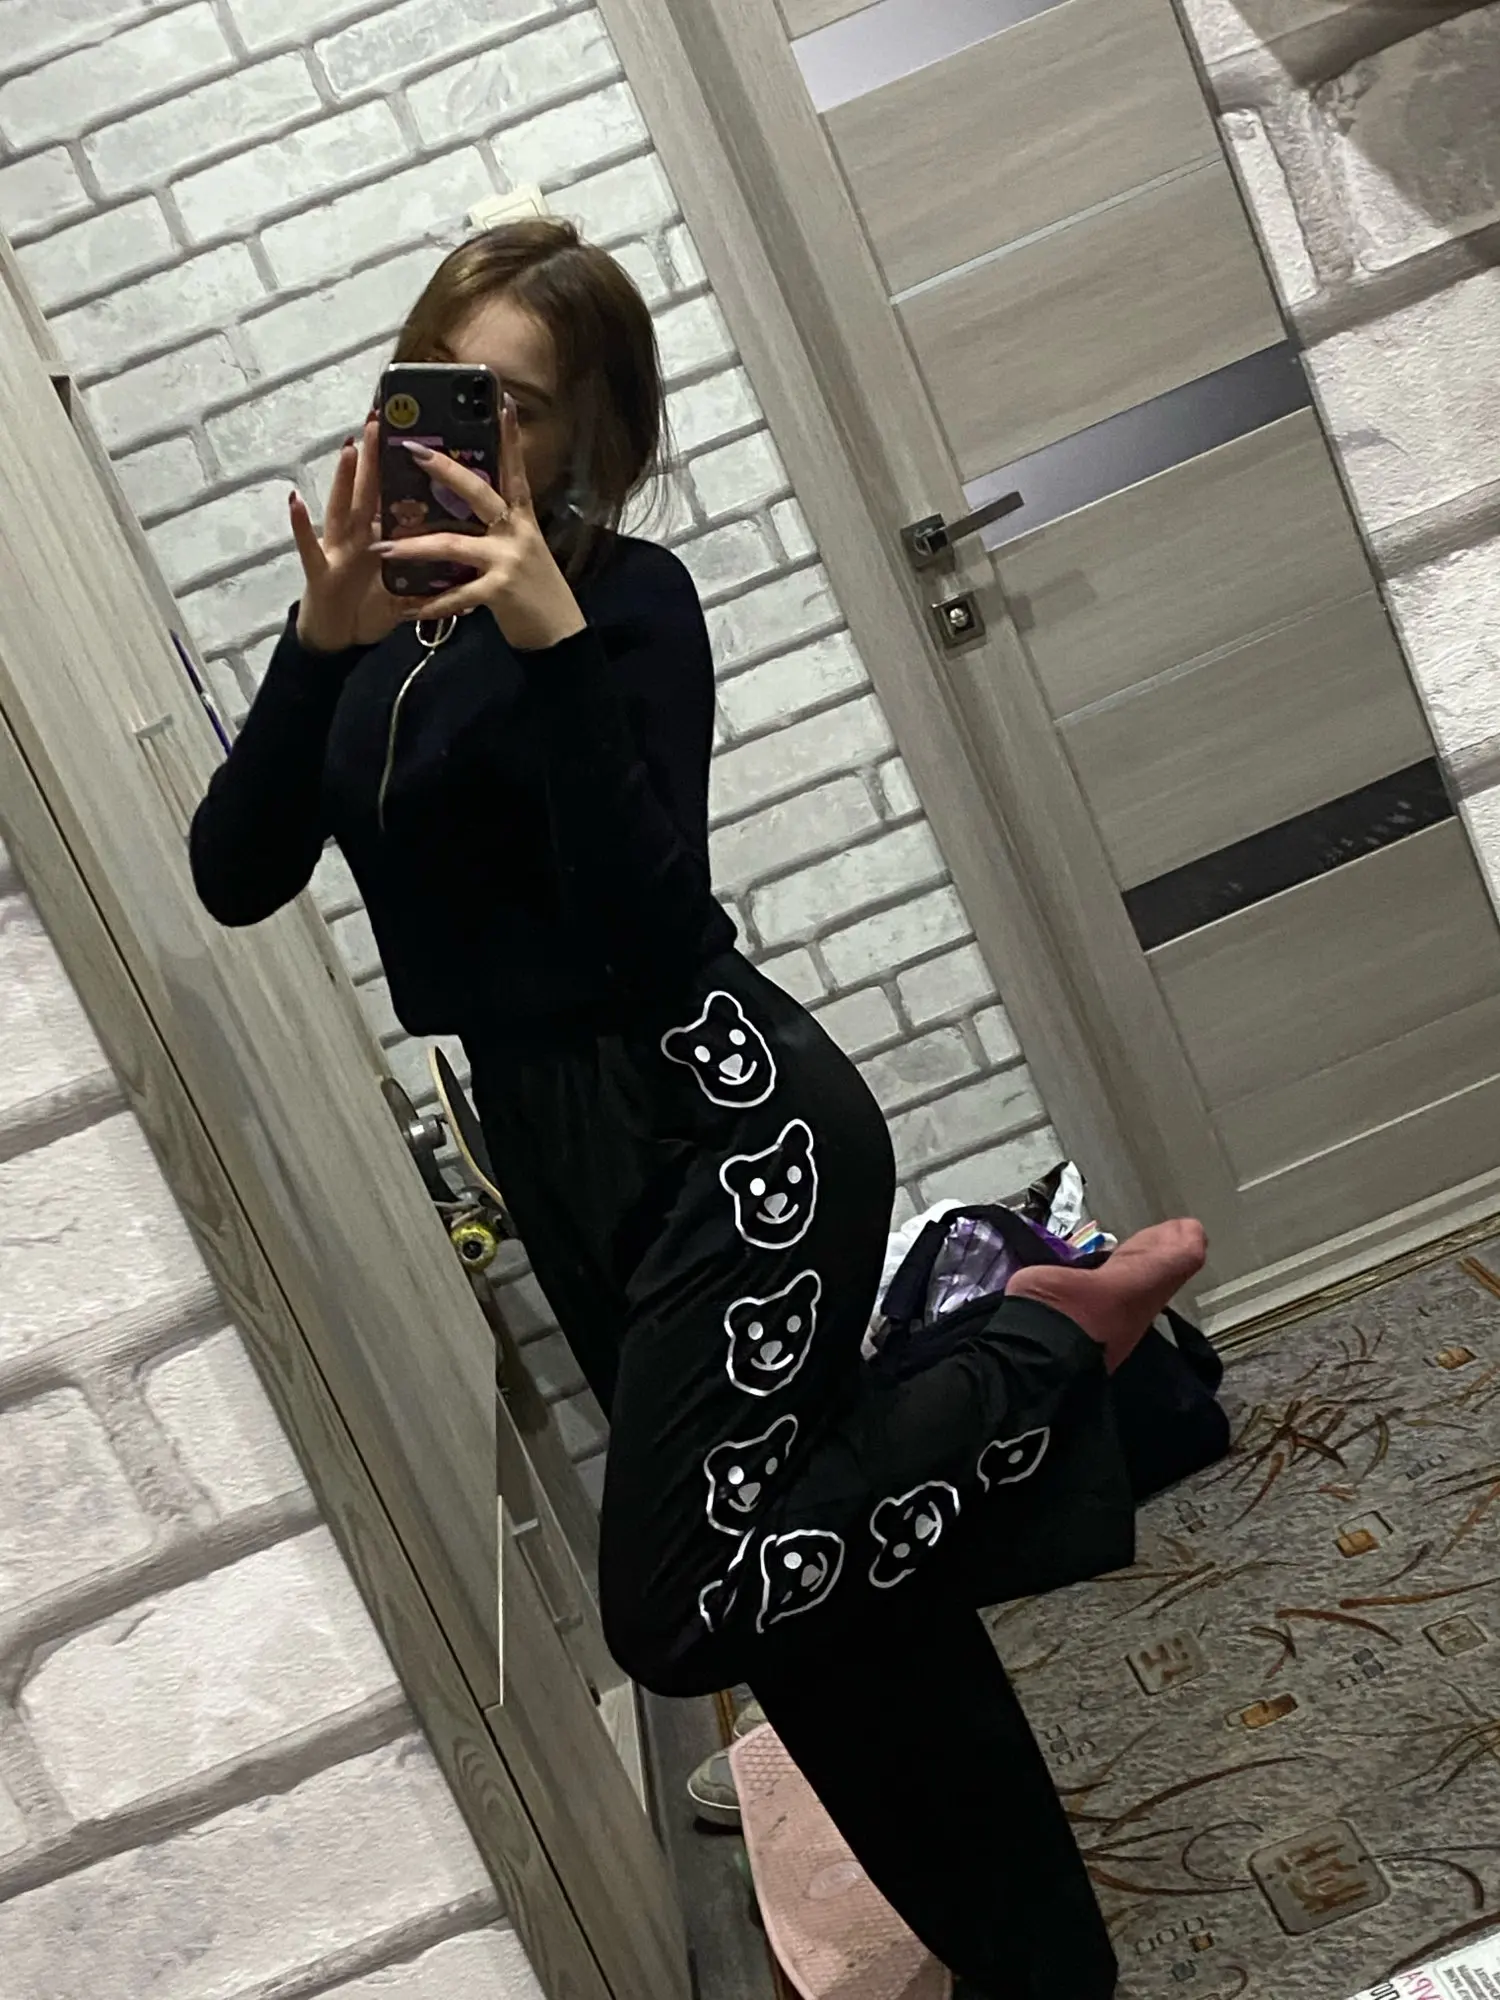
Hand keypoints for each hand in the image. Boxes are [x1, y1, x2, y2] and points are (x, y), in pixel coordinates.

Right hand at [290, 418, 424, 652]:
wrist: (337, 640)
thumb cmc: (369, 609)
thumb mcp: (405, 591)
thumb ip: (431, 578)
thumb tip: (468, 569)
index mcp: (382, 537)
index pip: (395, 497)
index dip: (404, 470)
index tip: (419, 435)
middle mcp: (359, 535)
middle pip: (370, 491)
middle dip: (376, 457)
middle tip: (383, 418)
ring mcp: (337, 549)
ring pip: (342, 508)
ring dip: (345, 478)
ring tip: (350, 446)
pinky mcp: (320, 570)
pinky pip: (309, 546)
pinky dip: (300, 525)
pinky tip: (295, 500)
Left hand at [372, 397, 586, 650]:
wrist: (561, 635)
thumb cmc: (536, 592)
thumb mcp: (523, 552)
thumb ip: (498, 531)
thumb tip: (469, 513)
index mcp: (522, 519)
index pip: (515, 470)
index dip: (509, 437)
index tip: (500, 401)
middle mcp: (516, 532)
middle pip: (477, 492)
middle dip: (444, 470)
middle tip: (411, 451)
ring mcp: (509, 560)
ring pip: (453, 544)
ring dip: (414, 547)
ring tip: (382, 546)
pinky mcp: (501, 591)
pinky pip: (457, 595)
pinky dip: (430, 604)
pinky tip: (407, 609)